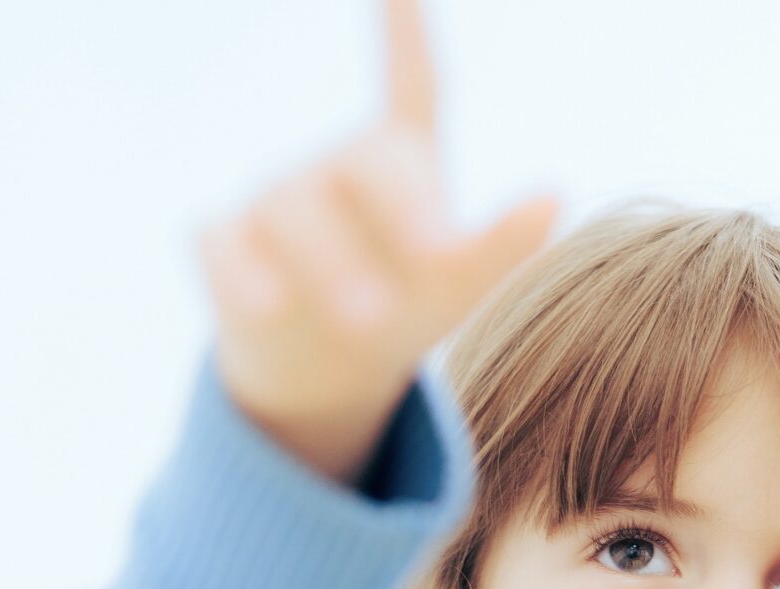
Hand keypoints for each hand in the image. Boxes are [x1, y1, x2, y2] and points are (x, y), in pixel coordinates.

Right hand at [198, 0, 558, 484]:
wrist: (328, 364)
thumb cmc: (408, 305)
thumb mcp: (462, 285)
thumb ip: (504, 245)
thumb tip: (554, 195)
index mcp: (403, 159)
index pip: (411, 84)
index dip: (405, 34)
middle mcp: (337, 166)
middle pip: (365, 165)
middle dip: (402, 209)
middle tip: (437, 257)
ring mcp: (276, 198)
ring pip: (294, 214)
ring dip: (332, 266)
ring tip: (368, 319)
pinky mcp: (224, 241)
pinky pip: (225, 248)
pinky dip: (244, 277)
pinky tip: (267, 306)